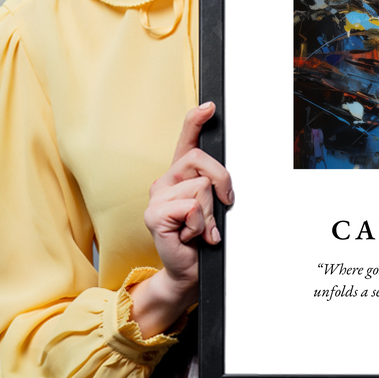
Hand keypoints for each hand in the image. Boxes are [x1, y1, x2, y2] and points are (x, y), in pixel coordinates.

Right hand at [129, 102, 233, 336]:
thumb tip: (224, 179)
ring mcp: (156, 197)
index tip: (210, 106)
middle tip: (223, 206)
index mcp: (180, 175)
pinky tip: (191, 236)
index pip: (186, 140)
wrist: (189, 271)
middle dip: (222, 182)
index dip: (196, 120)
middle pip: (201, 160)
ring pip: (200, 187)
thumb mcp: (214, 206)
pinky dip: (200, 225)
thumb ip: (215, 187)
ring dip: (210, 213)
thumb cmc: (203, 238)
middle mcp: (165, 181)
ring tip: (201, 229)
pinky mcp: (154, 215)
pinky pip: (191, 207)